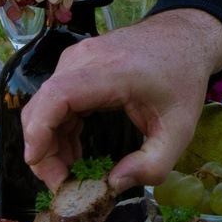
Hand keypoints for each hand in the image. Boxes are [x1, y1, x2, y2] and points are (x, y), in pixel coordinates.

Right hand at [21, 8, 221, 190]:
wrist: (185, 37)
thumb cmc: (182, 79)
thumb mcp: (180, 129)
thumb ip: (153, 164)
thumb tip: (114, 184)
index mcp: (112, 72)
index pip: (58, 96)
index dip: (39, 131)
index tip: (37, 162)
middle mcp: (85, 59)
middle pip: (43, 104)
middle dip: (42, 149)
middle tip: (60, 184)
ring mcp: (77, 58)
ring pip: (45, 104)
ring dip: (49, 142)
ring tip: (70, 174)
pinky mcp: (76, 64)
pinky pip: (55, 99)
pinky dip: (58, 128)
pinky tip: (73, 152)